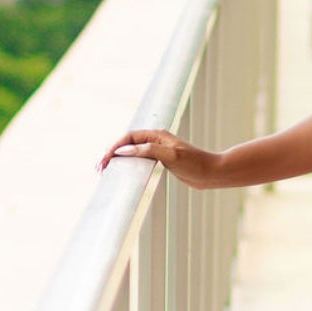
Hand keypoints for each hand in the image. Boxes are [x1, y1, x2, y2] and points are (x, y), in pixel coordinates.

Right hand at [95, 129, 218, 188]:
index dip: (114, 148)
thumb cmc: (195, 164)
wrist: (212, 174)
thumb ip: (148, 151)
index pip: (128, 138)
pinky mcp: (161, 162)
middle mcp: (156, 141)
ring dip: (118, 160)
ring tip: (105, 172)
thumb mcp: (171, 156)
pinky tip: (122, 174)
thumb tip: (124, 150)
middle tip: (99, 169)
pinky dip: (128, 166)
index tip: (105, 161)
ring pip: (131, 153)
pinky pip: (139, 161)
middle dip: (111, 154)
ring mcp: (158, 151)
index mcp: (156, 135)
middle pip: (127, 144)